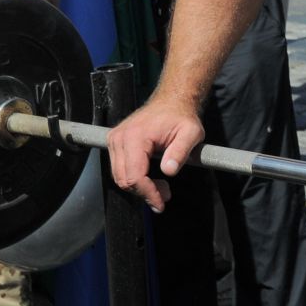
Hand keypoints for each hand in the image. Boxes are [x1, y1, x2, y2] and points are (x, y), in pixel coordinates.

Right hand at [106, 91, 206, 210]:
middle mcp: (119, 138)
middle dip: (145, 192)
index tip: (161, 203)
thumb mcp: (191, 133)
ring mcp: (114, 139)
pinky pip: (119, 168)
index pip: (135, 175)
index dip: (148, 193)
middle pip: (124, 179)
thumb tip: (169, 171)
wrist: (172, 101)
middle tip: (166, 194)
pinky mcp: (115, 142)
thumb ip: (181, 151)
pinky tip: (151, 178)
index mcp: (136, 136)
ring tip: (161, 187)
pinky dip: (134, 178)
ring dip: (140, 187)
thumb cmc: (182, 117)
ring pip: (120, 176)